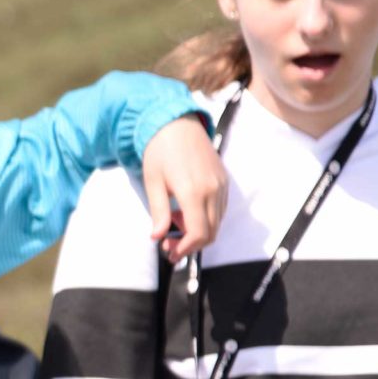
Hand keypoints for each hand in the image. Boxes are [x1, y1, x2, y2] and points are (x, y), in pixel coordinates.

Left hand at [141, 115, 226, 263]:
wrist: (176, 124)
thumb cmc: (160, 153)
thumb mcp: (153, 183)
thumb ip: (157, 212)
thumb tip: (157, 237)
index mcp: (194, 192)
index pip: (198, 233)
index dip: (185, 249)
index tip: (170, 253)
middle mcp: (213, 190)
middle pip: (211, 232)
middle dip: (191, 245)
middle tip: (169, 245)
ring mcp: (221, 185)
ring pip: (217, 222)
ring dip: (197, 231)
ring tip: (174, 222)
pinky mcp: (224, 180)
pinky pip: (220, 209)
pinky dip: (205, 218)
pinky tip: (185, 211)